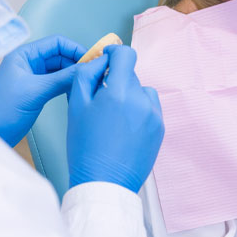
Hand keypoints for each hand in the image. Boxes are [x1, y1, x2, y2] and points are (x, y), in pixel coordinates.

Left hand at [0, 35, 85, 146]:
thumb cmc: (3, 110)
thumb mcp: (35, 91)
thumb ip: (62, 78)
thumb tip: (86, 68)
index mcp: (24, 55)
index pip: (56, 43)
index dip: (75, 49)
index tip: (91, 59)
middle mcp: (29, 62)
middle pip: (60, 55)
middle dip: (77, 62)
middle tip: (94, 73)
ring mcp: (33, 77)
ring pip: (60, 70)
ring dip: (74, 75)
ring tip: (87, 82)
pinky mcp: (37, 91)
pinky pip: (58, 82)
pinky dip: (68, 85)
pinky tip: (77, 91)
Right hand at [67, 45, 163, 192]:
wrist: (104, 184)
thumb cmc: (85, 148)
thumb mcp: (76, 107)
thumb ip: (87, 75)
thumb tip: (100, 60)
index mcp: (119, 93)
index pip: (126, 55)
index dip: (114, 52)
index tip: (107, 58)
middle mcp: (141, 101)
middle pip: (130, 75)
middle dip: (116, 81)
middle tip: (101, 101)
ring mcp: (154, 115)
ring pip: (141, 91)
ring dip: (129, 95)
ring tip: (113, 118)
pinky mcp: (160, 128)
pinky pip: (150, 108)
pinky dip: (138, 110)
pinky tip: (124, 128)